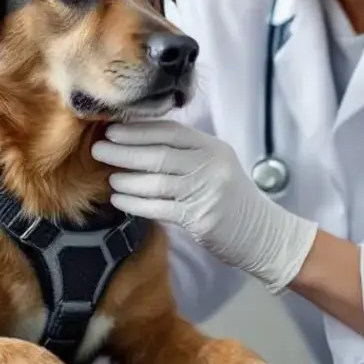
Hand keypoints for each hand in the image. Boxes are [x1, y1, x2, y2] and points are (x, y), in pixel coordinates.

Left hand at [91, 120, 318, 293]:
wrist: (263, 234)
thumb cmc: (232, 199)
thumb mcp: (216, 166)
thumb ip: (186, 154)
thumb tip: (138, 143)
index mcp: (213, 148)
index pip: (170, 131)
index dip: (139, 129)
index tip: (113, 128)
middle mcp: (211, 166)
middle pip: (159, 154)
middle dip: (124, 151)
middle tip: (99, 149)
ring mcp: (207, 192)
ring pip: (156, 181)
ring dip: (126, 180)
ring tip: (109, 178)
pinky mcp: (201, 218)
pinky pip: (159, 208)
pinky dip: (135, 204)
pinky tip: (119, 201)